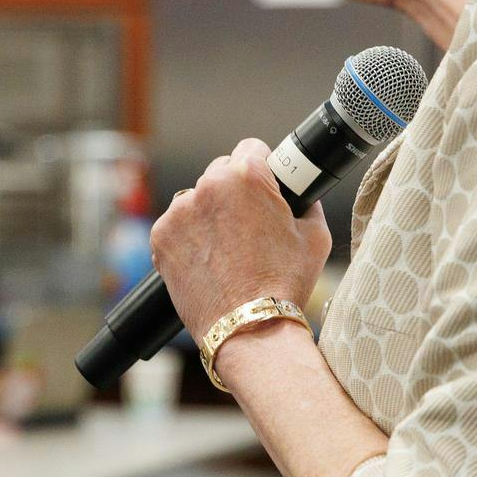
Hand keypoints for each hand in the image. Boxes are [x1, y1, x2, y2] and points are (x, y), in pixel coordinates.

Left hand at [151, 138, 332, 341]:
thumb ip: (307, 203)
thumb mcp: (315, 236)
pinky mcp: (161, 235)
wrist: (249, 328)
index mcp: (248, 176)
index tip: (263, 185)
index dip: (262, 167)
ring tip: (228, 248)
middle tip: (249, 223)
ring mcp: (180, 211)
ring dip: (209, 213)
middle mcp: (209, 185)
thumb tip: (302, 194)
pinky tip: (207, 259)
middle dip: (234, 191)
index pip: (252, 148)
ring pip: (197, 198)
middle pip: (221, 171)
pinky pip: (177, 224)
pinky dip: (189, 236)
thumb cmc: (284, 284)